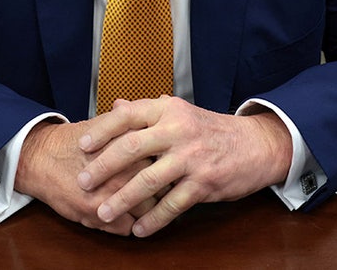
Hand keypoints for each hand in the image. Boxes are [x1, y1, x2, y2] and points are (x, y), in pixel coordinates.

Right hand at [15, 118, 156, 234]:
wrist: (42, 159)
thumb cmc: (76, 142)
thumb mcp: (106, 125)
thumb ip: (135, 123)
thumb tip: (161, 108)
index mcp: (130, 150)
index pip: (165, 163)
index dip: (170, 166)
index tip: (172, 168)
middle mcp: (123, 174)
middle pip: (162, 189)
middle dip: (165, 190)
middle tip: (165, 189)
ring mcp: (112, 198)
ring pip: (148, 212)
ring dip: (150, 211)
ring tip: (149, 205)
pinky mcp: (98, 217)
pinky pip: (127, 228)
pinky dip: (130, 224)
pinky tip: (128, 215)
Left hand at [77, 97, 291, 236]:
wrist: (255, 145)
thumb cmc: (210, 130)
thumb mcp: (179, 113)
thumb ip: (147, 111)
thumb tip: (116, 106)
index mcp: (169, 110)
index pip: (128, 116)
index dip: (102, 131)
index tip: (82, 146)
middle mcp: (179, 130)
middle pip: (132, 148)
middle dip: (104, 167)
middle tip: (83, 183)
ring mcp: (192, 157)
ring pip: (149, 180)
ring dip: (122, 200)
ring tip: (103, 213)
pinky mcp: (205, 183)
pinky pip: (172, 204)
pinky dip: (153, 219)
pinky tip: (138, 229)